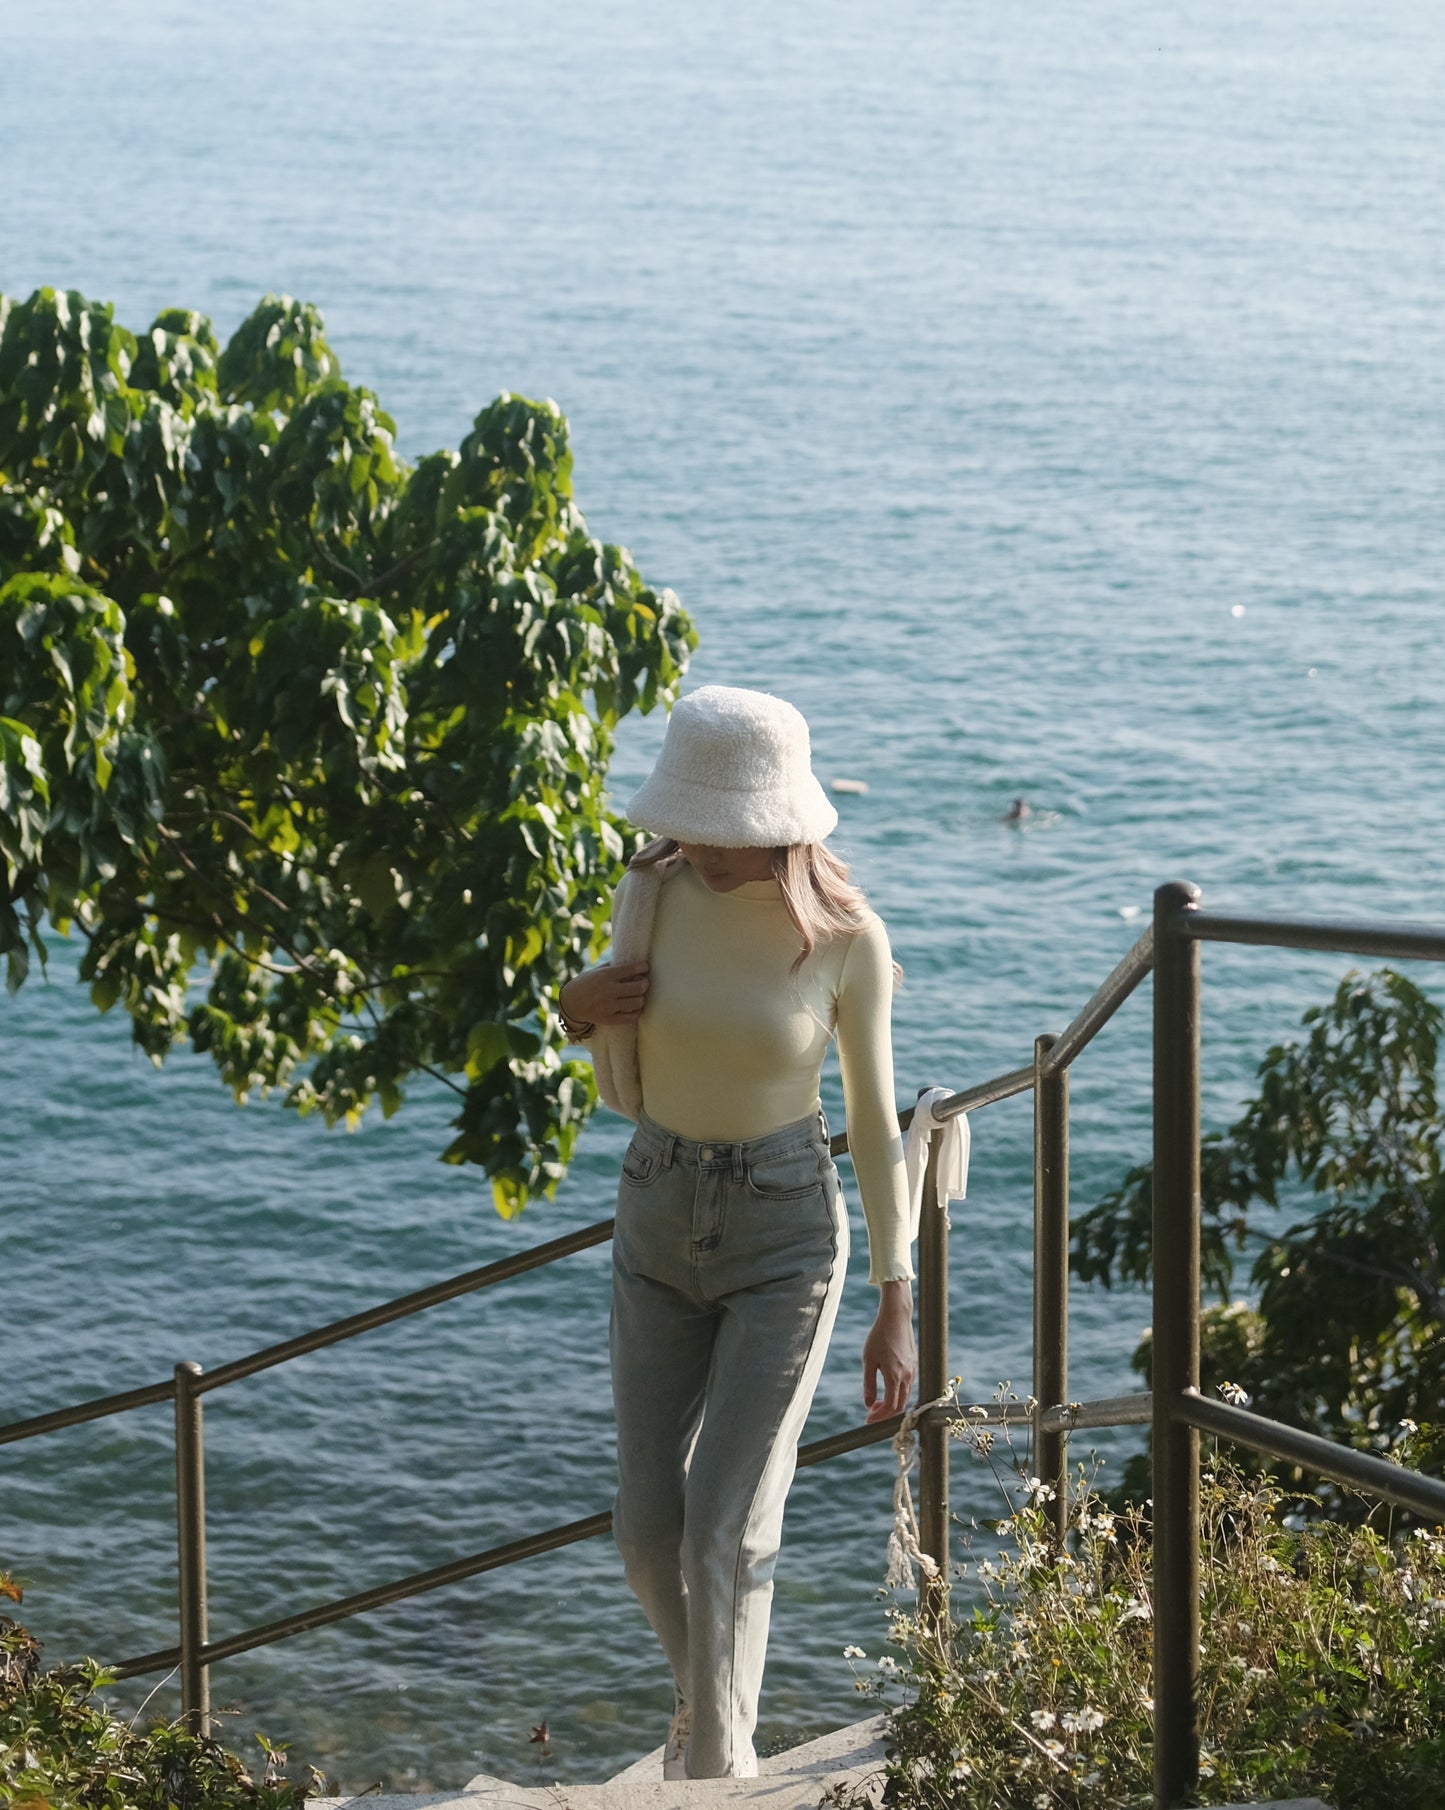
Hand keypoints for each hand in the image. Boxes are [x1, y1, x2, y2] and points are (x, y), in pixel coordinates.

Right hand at [560, 960, 649, 1027]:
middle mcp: (608, 990)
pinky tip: (634, 1007)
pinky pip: (632, 1016)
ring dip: (641, 998)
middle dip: (645, 983)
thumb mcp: (597, 971)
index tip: (645, 967)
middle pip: (639, 987)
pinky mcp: (609, 1019)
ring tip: (638, 996)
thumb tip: (632, 958)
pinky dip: (637, 1011)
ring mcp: (609, 1006)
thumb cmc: (587, 984)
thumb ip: (613, 966)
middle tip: (644, 982)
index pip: (631, 969)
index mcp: (605, 976)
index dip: (643, 967)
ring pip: (638, 1002)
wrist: (571, 1004)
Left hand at [862, 1280, 916, 1422]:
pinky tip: (886, 1388)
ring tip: (876, 1402)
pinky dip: (897, 1393)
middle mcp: (907, 1376)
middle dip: (885, 1413)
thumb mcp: (868, 1360)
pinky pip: (908, 1386)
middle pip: (900, 1406)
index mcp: (894, 1376)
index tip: (868, 1421)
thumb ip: (869, 1384)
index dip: (879, 1417)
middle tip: (871, 1413)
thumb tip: (868, 1404)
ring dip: (891, 1403)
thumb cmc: (879, 1336)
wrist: (896, 1317)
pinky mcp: (915, 1365)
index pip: (890, 1407)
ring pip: (905, 1396)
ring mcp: (913, 1370)